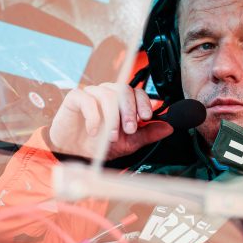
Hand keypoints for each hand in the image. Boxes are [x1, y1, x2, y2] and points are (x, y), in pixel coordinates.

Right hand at [48, 83, 172, 159]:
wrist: (74, 152)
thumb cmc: (100, 144)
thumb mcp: (128, 143)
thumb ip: (147, 134)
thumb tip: (168, 128)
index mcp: (122, 101)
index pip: (137, 92)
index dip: (143, 102)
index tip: (146, 117)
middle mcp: (108, 93)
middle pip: (123, 90)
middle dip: (129, 110)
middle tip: (129, 129)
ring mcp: (92, 93)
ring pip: (107, 95)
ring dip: (112, 117)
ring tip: (111, 136)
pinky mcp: (75, 98)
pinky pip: (87, 100)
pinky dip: (93, 117)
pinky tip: (95, 131)